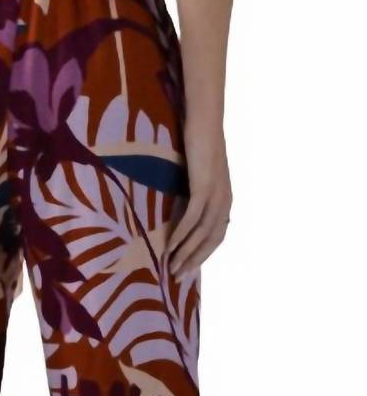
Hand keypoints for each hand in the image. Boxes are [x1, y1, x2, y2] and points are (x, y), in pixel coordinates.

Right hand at [166, 118, 231, 276]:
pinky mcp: (204, 188)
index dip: (202, 254)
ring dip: (186, 253)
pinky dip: (181, 236)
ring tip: (170, 267)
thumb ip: (195, 190)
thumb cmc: (199, 141)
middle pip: (212, 240)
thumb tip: (180, 206)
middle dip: (194, 261)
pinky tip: (169, 247)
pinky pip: (192, 219)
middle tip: (177, 277)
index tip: (187, 268)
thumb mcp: (199, 172)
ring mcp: (216, 195)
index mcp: (225, 199)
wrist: (204, 119)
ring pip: (202, 234)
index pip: (217, 235)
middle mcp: (225, 201)